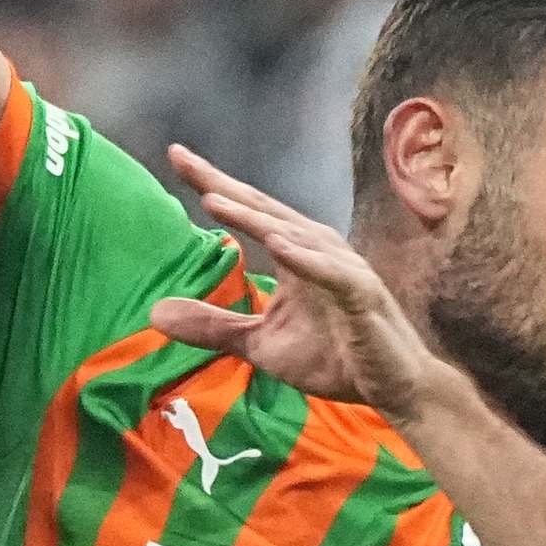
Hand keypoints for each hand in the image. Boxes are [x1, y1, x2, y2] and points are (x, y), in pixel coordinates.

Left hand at [146, 145, 445, 414]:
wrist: (392, 389)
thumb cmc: (334, 358)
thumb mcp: (259, 344)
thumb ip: (212, 325)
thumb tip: (153, 313)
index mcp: (294, 254)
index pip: (248, 212)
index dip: (212, 183)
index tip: (174, 156)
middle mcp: (317, 250)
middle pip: (264, 209)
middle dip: (222, 184)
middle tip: (178, 156)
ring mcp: (342, 269)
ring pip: (293, 234)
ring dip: (254, 216)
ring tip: (212, 199)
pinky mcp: (362, 295)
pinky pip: (332, 273)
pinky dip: (306, 257)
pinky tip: (277, 242)